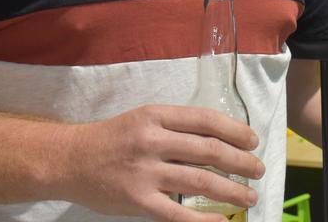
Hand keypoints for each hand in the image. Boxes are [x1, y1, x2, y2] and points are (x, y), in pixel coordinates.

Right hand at [62, 104, 264, 221]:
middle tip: (259, 170)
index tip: (252, 141)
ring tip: (250, 196)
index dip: (235, 131)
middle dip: (241, 162)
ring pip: (200, 181)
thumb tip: (219, 138)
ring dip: (232, 190)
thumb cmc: (111, 139)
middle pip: (209, 151)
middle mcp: (153, 142)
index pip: (206, 120)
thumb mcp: (143, 119)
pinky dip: (204, 220)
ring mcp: (146, 173)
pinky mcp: (138, 201)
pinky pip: (179, 214)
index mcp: (156, 116)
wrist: (69, 160)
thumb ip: (175, 126)